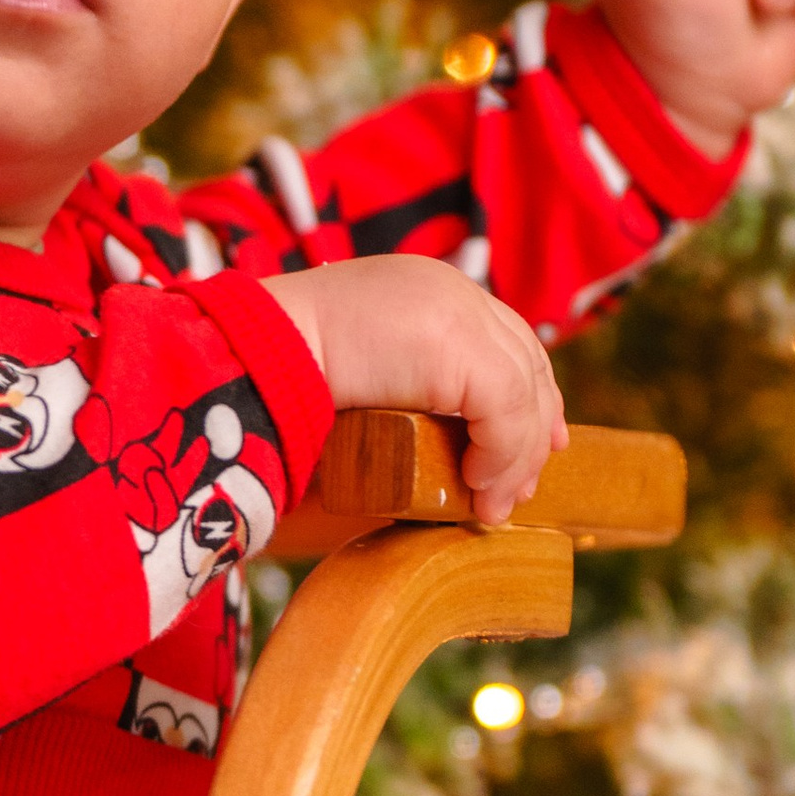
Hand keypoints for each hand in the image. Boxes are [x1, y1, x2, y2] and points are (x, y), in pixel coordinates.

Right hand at [264, 254, 566, 526]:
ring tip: (492, 509)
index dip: (528, 390)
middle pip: (524, 360)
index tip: (537, 443)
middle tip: (520, 489)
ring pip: (522, 392)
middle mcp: (449, 289)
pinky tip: (478, 488)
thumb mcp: (357, 371)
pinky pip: (505, 410)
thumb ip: (398, 387)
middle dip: (533, 430)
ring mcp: (457, 311)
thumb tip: (432, 453)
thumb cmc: (283, 376)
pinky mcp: (459, 346)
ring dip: (514, 460)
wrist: (256, 355)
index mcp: (424, 287)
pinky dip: (501, 456)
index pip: (501, 336)